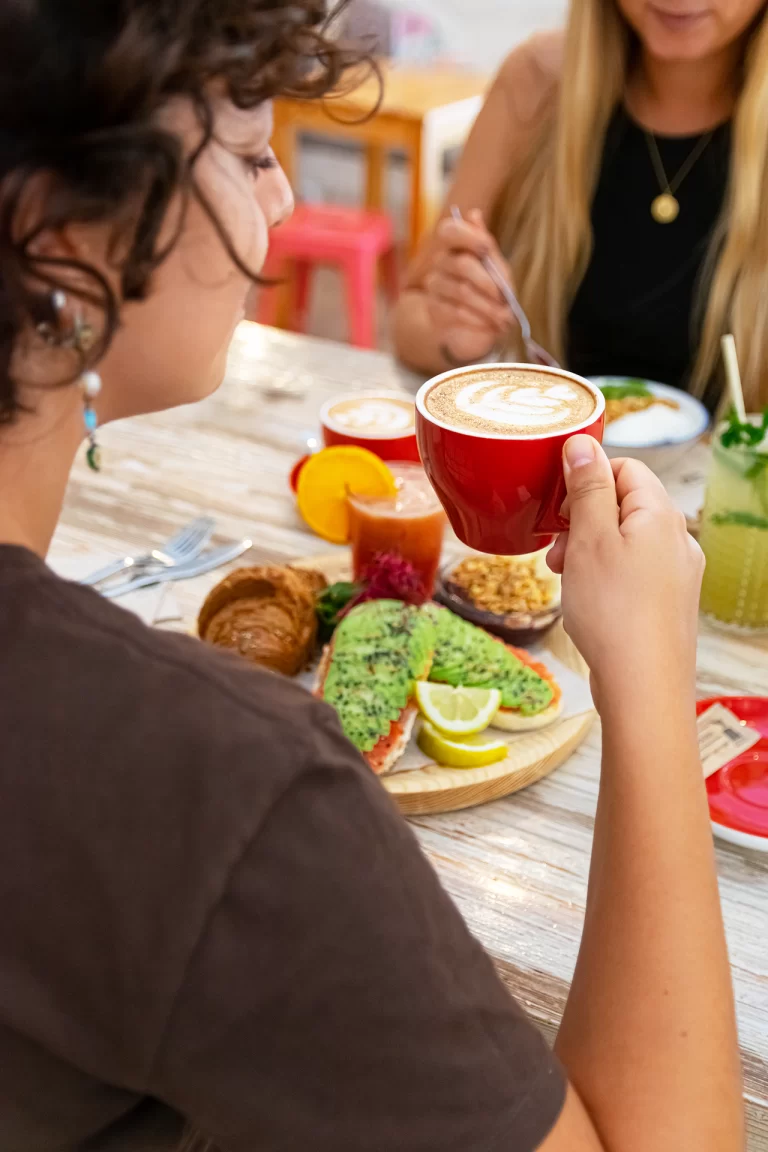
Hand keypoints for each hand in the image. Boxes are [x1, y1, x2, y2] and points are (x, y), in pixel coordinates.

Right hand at [423, 209, 512, 363]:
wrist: (478, 328)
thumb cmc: (490, 294)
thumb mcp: (497, 269)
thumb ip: (487, 246)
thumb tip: (473, 214)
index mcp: (456, 245)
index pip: (450, 230)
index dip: (468, 236)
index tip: (486, 249)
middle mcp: (441, 262)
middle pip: (462, 265)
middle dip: (488, 283)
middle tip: (504, 298)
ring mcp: (435, 285)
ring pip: (462, 291)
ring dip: (488, 307)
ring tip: (504, 318)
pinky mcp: (434, 309)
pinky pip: (456, 312)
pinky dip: (478, 319)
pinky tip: (489, 324)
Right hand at [547, 436, 703, 708]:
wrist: (642, 686)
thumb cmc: (614, 612)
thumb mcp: (589, 539)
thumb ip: (587, 488)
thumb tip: (582, 444)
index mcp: (661, 515)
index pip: (625, 469)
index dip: (586, 479)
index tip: (556, 503)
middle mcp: (678, 540)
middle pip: (625, 506)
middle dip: (582, 520)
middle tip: (554, 548)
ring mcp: (677, 575)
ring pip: (626, 542)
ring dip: (589, 551)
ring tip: (564, 578)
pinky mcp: (669, 605)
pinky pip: (633, 574)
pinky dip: (604, 577)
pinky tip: (586, 602)